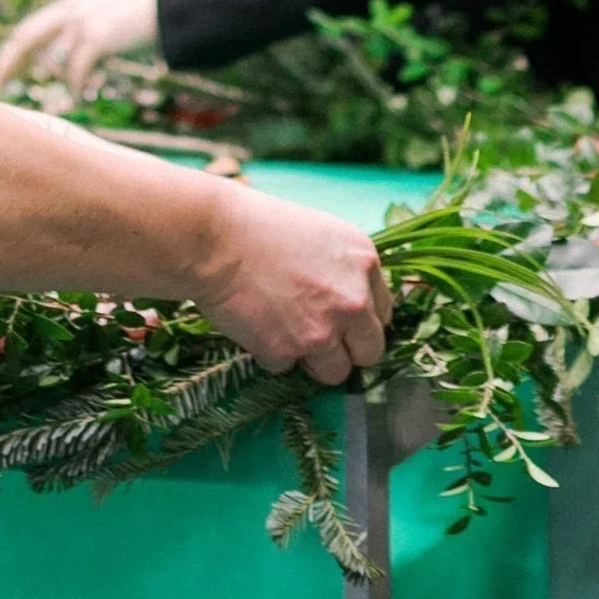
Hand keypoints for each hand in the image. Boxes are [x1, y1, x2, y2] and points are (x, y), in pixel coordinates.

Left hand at [0, 0, 163, 96]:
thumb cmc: (150, 10)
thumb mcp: (112, 13)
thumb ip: (90, 31)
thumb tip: (76, 60)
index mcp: (74, 0)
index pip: (33, 26)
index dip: (15, 49)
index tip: (2, 68)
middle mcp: (72, 7)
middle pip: (27, 36)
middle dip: (8, 62)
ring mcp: (83, 22)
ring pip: (54, 59)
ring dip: (58, 81)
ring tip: (72, 94)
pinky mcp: (98, 38)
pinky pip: (77, 71)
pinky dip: (76, 87)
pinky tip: (80, 96)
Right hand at [197, 183, 391, 382]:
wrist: (213, 236)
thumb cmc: (259, 225)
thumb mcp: (320, 234)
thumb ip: (345, 271)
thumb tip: (352, 306)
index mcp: (364, 262)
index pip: (384, 314)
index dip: (360, 320)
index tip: (340, 318)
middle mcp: (353, 299)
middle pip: (371, 351)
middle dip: (347, 349)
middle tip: (316, 333)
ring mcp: (323, 330)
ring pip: (336, 372)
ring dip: (312, 358)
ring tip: (281, 326)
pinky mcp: (289, 352)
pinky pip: (289, 368)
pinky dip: (272, 353)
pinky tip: (256, 322)